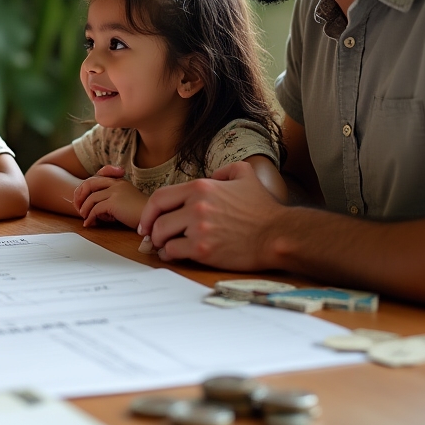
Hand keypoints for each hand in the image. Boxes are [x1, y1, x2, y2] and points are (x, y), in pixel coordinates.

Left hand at [72, 166, 147, 227]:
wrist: (155, 217)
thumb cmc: (143, 213)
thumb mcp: (127, 201)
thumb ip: (114, 200)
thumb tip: (98, 211)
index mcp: (119, 181)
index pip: (97, 178)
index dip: (86, 188)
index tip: (81, 199)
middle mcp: (116, 184)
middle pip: (90, 184)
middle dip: (80, 195)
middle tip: (77, 207)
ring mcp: (115, 192)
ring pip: (91, 197)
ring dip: (84, 208)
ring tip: (83, 217)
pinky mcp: (114, 203)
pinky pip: (95, 208)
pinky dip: (90, 217)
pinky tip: (89, 223)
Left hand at [137, 161, 284, 269]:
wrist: (278, 234)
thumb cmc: (262, 208)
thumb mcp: (245, 175)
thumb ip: (225, 170)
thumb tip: (213, 175)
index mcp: (200, 187)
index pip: (160, 197)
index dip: (148, 211)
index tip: (146, 221)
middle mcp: (195, 206)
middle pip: (158, 219)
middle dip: (153, 230)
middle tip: (154, 237)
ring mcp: (198, 229)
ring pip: (163, 236)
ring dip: (161, 243)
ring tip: (166, 247)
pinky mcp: (203, 250)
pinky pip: (174, 252)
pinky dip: (170, 254)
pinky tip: (175, 255)